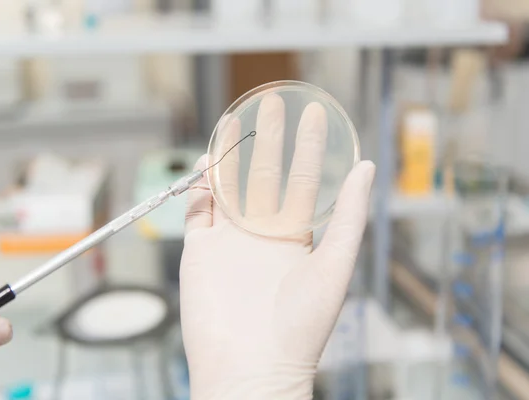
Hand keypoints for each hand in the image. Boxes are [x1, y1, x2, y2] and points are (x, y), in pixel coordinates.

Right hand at [180, 94, 375, 399]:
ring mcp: (230, 243)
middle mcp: (263, 236)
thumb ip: (348, 216)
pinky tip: (206, 163)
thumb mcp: (334, 266)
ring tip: (235, 122)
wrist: (251, 368)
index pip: (302, 181)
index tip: (314, 115)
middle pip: (264, 176)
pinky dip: (199, 187)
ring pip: (229, 188)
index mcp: (296, 239)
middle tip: (274, 103)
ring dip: (231, 156)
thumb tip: (365, 168)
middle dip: (269, 140)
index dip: (308, 148)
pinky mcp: (200, 252)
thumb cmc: (299, 327)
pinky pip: (198, 211)